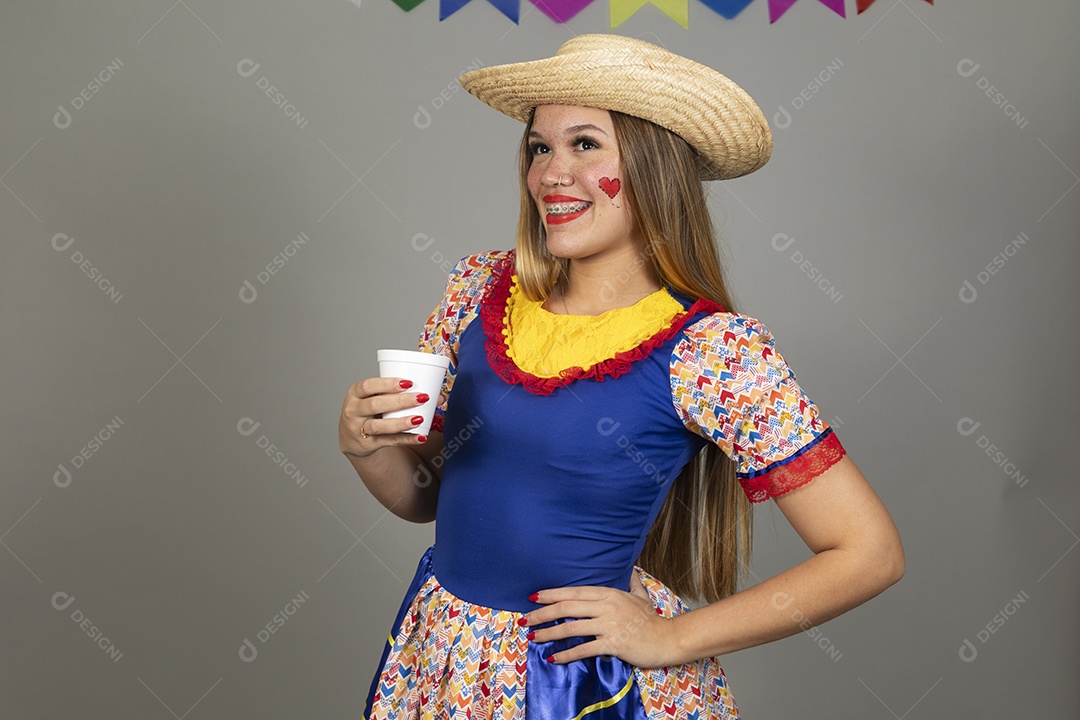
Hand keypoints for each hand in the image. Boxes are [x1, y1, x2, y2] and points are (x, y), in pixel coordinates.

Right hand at [338, 377, 434, 457]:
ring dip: (401, 422)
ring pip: (379, 426)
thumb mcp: (378, 398)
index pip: (368, 386)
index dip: (387, 384)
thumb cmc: (371, 411)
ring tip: (419, 418)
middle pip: (375, 405)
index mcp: (355, 393)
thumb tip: (439, 396)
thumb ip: (401, 394)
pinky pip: (387, 442)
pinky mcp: (366, 444)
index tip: (408, 383)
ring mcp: (357, 429)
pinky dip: (405, 439)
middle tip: (422, 398)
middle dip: (400, 401)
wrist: (352, 438)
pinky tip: (420, 437)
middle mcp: (352, 411)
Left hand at [522, 568, 677, 668]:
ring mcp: (609, 625)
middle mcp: (606, 606)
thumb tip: (631, 569)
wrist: (668, 639)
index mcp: (608, 594)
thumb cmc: (652, 619)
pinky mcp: (613, 643)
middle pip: (567, 607)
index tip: (533, 597)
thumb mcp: (641, 596)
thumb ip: (632, 582)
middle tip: (524, 618)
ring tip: (533, 637)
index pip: (573, 592)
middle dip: (542, 613)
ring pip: (571, 628)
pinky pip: (584, 649)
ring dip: (549, 633)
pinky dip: (566, 655)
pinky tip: (553, 658)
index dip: (551, 594)